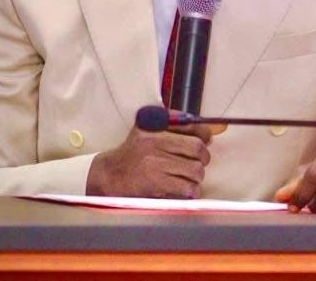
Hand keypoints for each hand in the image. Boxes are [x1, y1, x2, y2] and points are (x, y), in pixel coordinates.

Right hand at [86, 117, 211, 197]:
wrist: (109, 175)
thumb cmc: (132, 153)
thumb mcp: (146, 129)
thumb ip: (170, 124)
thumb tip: (204, 131)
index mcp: (154, 125)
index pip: (190, 124)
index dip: (204, 133)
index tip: (206, 140)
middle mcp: (155, 142)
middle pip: (196, 147)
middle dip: (204, 157)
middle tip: (201, 161)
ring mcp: (155, 163)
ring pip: (195, 169)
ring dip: (198, 175)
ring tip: (191, 177)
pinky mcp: (156, 183)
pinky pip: (186, 187)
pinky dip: (191, 190)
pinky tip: (187, 189)